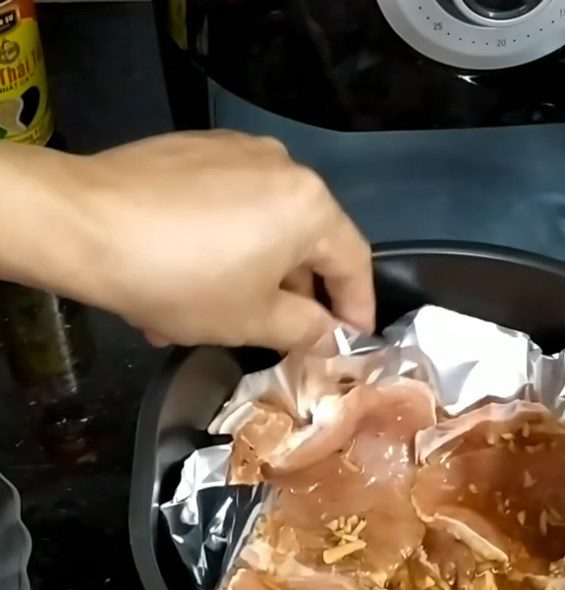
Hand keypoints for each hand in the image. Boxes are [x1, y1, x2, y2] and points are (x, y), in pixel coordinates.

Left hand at [0, 132, 373, 349]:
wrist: (81, 224)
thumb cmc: (183, 280)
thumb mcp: (253, 321)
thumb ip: (307, 330)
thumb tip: (329, 335)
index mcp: (310, 206)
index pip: (352, 262)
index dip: (357, 307)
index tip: (353, 340)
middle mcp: (283, 166)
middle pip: (308, 241)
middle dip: (298, 294)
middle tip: (285, 335)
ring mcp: (238, 151)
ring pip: (264, 225)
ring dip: (254, 273)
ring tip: (221, 315)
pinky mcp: (197, 149)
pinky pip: (230, 204)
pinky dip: (224, 242)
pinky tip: (192, 274)